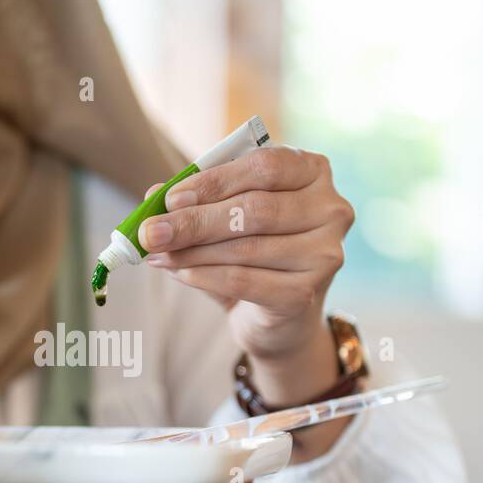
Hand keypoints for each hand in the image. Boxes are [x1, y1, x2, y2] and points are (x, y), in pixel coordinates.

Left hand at [139, 147, 354, 409]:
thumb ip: (198, 201)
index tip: (170, 197)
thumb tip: (152, 195)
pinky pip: (245, 280)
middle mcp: (330, 209)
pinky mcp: (306, 293)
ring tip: (157, 254)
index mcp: (314, 172)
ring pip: (246, 247)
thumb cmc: (255, 251)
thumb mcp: (227, 217)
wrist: (280, 316)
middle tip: (151, 231)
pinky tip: (179, 273)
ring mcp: (324, 254)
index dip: (214, 181)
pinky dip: (205, 276)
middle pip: (255, 208)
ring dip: (192, 251)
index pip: (264, 166)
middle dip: (194, 221)